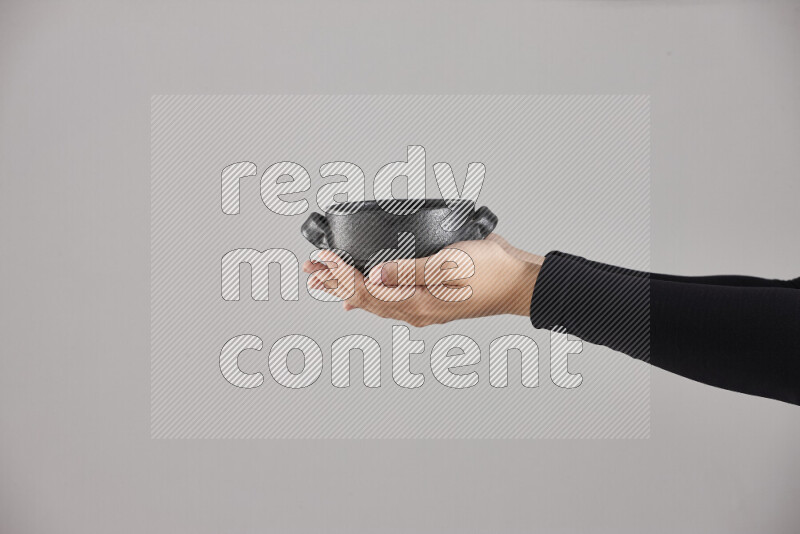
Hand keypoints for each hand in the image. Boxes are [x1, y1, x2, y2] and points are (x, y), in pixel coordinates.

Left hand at [301, 234, 543, 327]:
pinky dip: (370, 293)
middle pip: (364, 298)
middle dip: (335, 283)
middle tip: (311, 270)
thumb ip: (407, 271)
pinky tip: (364, 292)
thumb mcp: (446, 266)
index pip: (366, 290)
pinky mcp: (431, 299)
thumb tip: (372, 276)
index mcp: (416, 303)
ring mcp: (423, 307)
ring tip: (325, 281)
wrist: (519, 280)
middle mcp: (415, 310)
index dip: (340, 274)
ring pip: (375, 300)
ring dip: (348, 287)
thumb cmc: (491, 272)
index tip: (323, 258)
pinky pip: (391, 300)